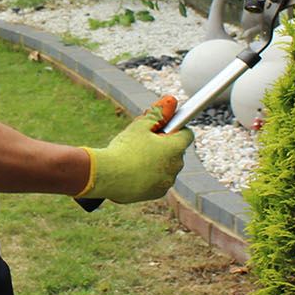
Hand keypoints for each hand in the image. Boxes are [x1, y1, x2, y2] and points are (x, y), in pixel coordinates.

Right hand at [76, 96, 190, 203]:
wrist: (106, 175)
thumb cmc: (124, 148)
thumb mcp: (140, 125)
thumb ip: (158, 113)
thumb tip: (171, 101)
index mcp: (175, 147)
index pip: (187, 134)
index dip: (175, 129)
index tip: (162, 128)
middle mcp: (176, 166)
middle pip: (176, 151)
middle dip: (164, 145)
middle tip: (144, 141)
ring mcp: (167, 181)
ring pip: (167, 166)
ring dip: (157, 161)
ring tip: (136, 157)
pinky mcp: (157, 193)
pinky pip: (158, 180)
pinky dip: (150, 176)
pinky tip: (134, 171)